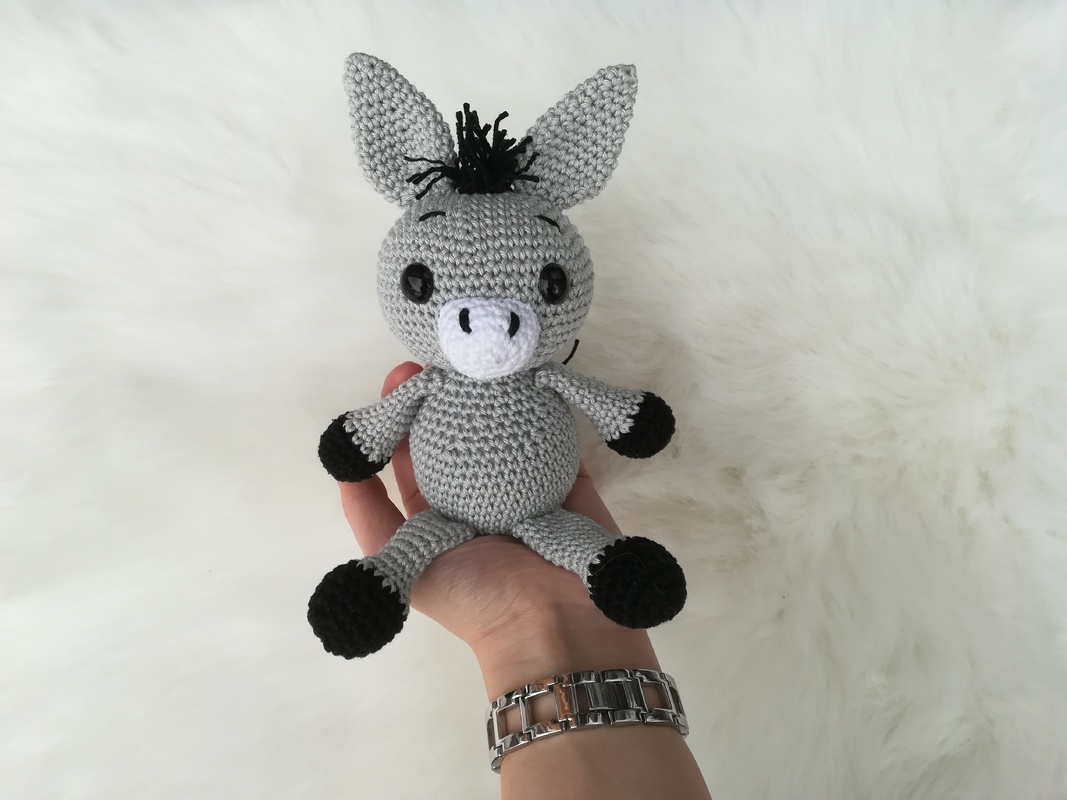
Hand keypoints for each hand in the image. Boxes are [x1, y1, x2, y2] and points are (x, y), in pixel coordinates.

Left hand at [338, 362, 658, 695]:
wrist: (555, 629)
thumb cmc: (475, 600)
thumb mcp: (401, 564)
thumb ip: (369, 517)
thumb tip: (343, 466)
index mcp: (440, 516)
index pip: (415, 455)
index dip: (405, 415)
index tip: (403, 376)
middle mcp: (479, 497)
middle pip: (458, 433)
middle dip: (447, 393)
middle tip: (442, 358)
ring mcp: (526, 486)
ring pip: (504, 427)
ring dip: (491, 393)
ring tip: (480, 360)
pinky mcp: (569, 479)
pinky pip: (555, 433)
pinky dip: (543, 405)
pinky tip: (526, 374)